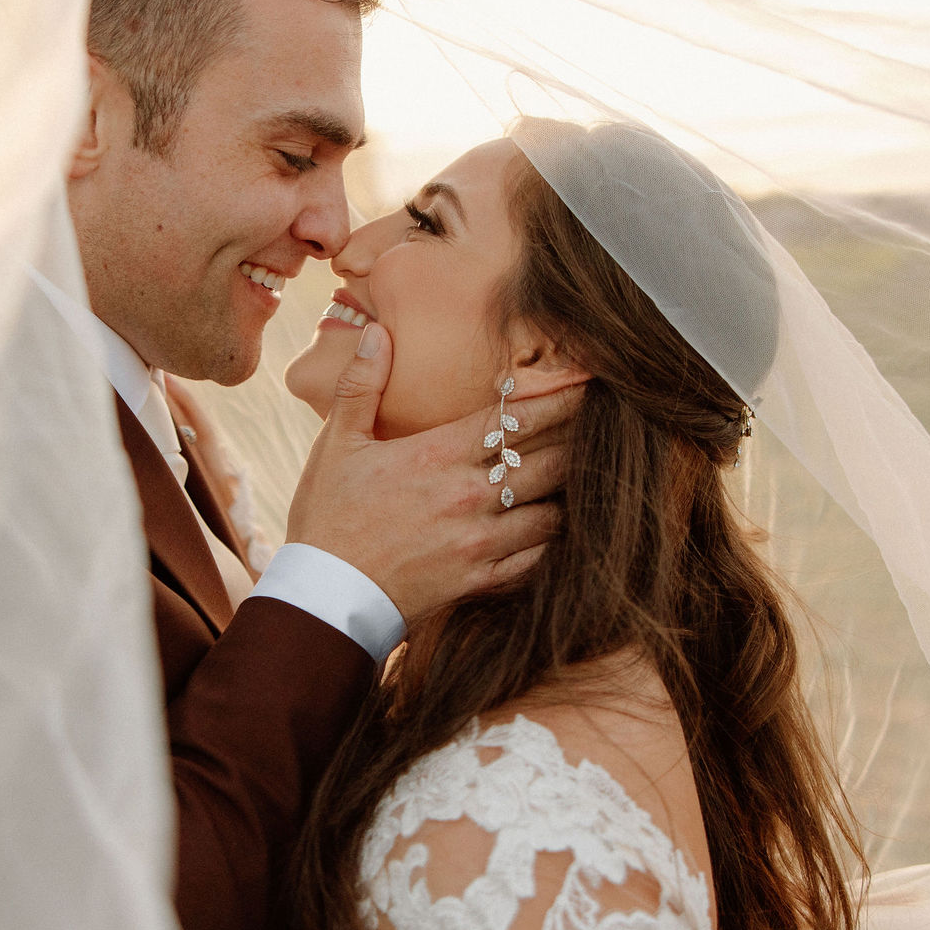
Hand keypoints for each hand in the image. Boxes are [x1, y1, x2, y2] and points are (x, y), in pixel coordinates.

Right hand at [286, 323, 579, 623]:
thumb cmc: (328, 518)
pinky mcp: (480, 580)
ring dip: (572, 491)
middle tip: (604, 422)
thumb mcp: (336, 446)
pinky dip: (554, 540)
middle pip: (548, 461)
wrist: (325, 598)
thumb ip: (360, 386)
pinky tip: (562, 526)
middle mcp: (468, 496)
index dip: (559, 398)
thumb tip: (377, 332)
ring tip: (592, 473)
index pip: (517, 419)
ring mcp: (479, 542)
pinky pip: (536, 558)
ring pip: (552, 511)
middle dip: (579, 439)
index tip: (587, 383)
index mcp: (438, 455)